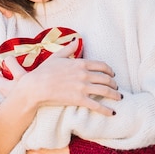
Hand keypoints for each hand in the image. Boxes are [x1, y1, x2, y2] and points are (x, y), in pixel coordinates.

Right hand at [0, 38, 120, 115]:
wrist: (35, 87)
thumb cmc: (44, 71)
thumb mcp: (57, 56)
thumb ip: (69, 49)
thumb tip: (76, 40)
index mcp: (80, 63)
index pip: (102, 66)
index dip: (110, 71)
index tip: (112, 75)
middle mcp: (84, 74)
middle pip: (106, 79)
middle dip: (113, 84)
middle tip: (116, 87)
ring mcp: (83, 87)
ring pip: (105, 91)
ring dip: (114, 95)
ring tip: (119, 98)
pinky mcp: (79, 100)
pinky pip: (97, 105)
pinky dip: (106, 110)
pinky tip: (112, 112)